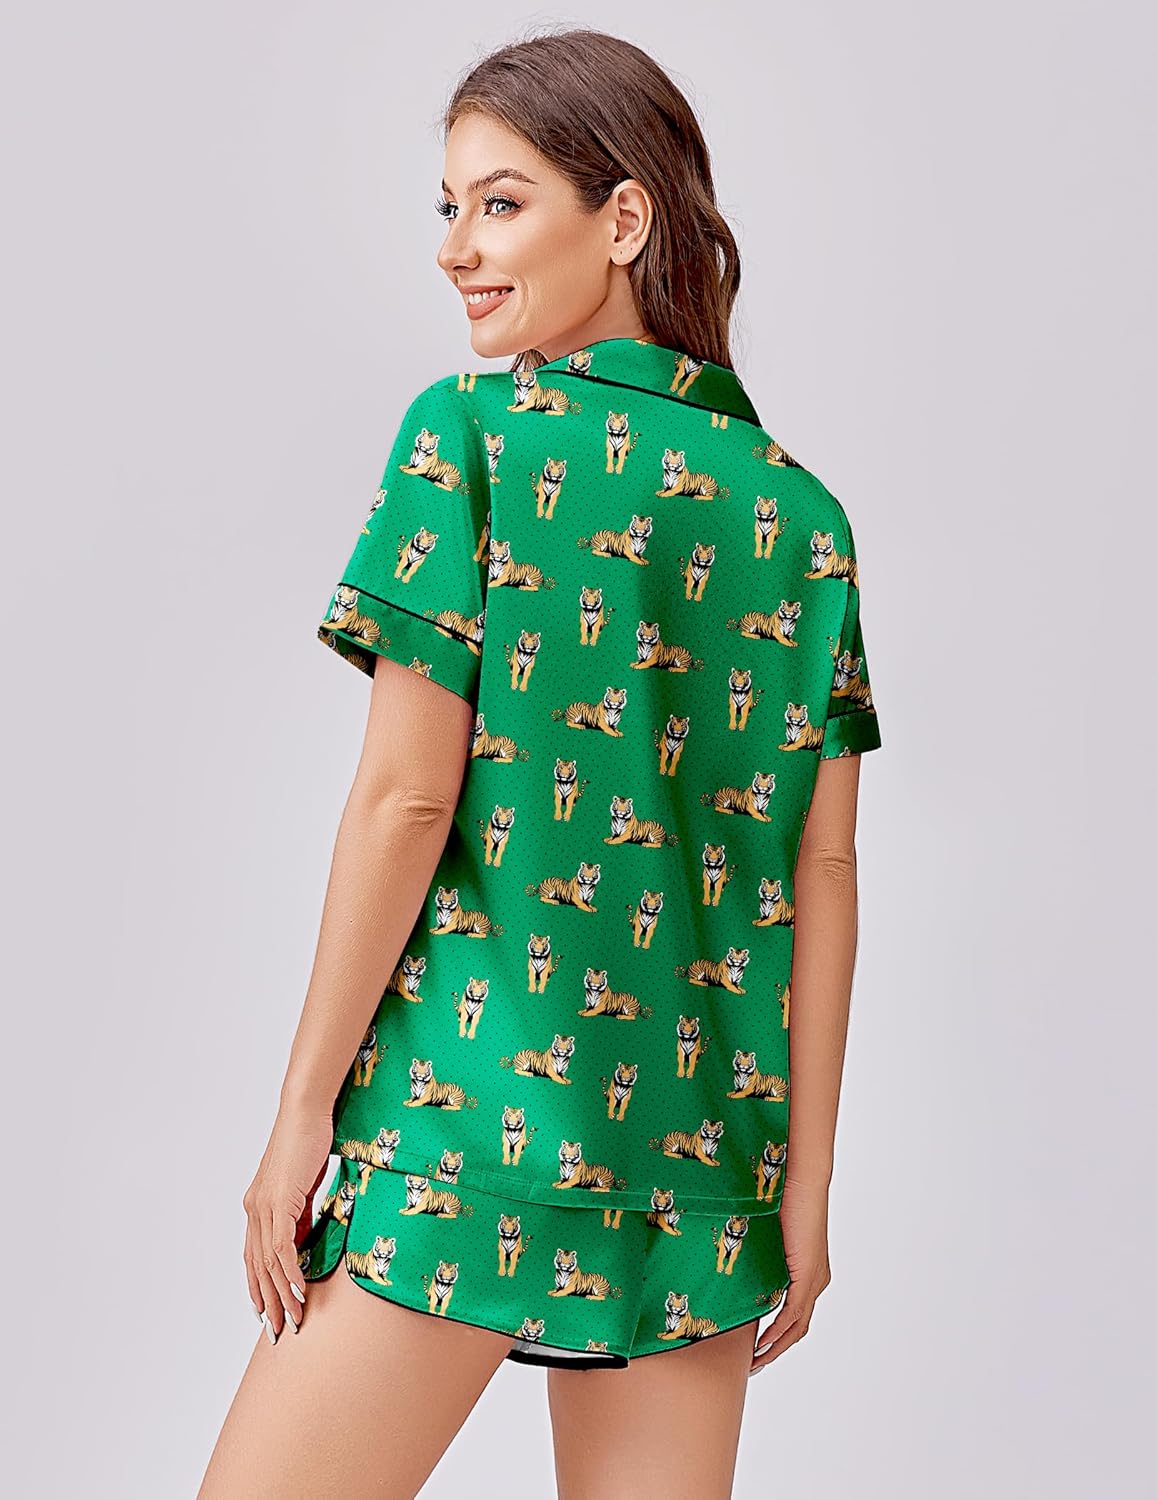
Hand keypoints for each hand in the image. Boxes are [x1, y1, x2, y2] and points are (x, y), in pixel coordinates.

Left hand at [242, 1101, 333, 1342]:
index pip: (253, 1257)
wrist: (305, 1111)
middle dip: (268, 1302)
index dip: (258, 1287)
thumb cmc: (308, 1140)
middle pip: (256, 1267)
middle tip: (279, 1331)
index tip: (268, 1312)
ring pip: (268, 1263)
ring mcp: (263, 1206)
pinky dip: (291, 1273)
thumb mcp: (303, 1184)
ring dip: (281, 1295)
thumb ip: (299, 1212)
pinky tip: (300, 1290)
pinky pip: (282, 1248)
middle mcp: (254, 1209)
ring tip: (294, 1319)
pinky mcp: (279, 1202)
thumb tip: (304, 1238)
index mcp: (256, 1205)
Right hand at [750, 1176, 831, 1374]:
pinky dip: (778, 1332)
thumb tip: (737, 1253)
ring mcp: (814, 1280)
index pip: (795, 1313)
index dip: (779, 1334)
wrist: (803, 1179)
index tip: (758, 1346)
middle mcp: (816, 1280)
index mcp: (810, 1270)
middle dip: (776, 1349)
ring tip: (756, 1361)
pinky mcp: (807, 1275)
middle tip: (754, 1363)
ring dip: (776, 1347)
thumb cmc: (786, 1195)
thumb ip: (760, 1249)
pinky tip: (762, 1343)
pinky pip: (792, 1314)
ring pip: (797, 1327)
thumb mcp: (769, 1232)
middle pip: (798, 1328)